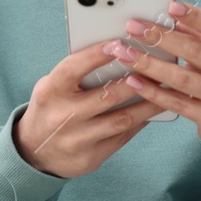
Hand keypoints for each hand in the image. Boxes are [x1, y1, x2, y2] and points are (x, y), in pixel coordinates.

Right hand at [14, 39, 171, 178]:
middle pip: (107, 96)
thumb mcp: (52, 87)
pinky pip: (123, 137)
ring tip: (167, 90)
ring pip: (122, 119)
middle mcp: (63, 116)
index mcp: (50, 92)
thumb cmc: (51, 108)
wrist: (34, 152)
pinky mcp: (91, 158)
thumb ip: (77, 73)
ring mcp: (77, 140)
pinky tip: (153, 111)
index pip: (73, 69)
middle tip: (160, 67)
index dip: (96, 55)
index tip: (120, 42)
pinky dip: (140, 122)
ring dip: (148, 104)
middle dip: (138, 80)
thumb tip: (117, 53)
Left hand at [109, 1, 200, 153]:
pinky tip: (133, 80)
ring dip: (149, 63)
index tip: (170, 6)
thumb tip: (169, 14)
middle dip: (160, 37)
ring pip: (181, 78)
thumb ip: (199, 35)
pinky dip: (152, 90)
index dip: (195, 16)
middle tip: (133, 28)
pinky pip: (176, 102)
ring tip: (124, 53)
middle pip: (194, 51)